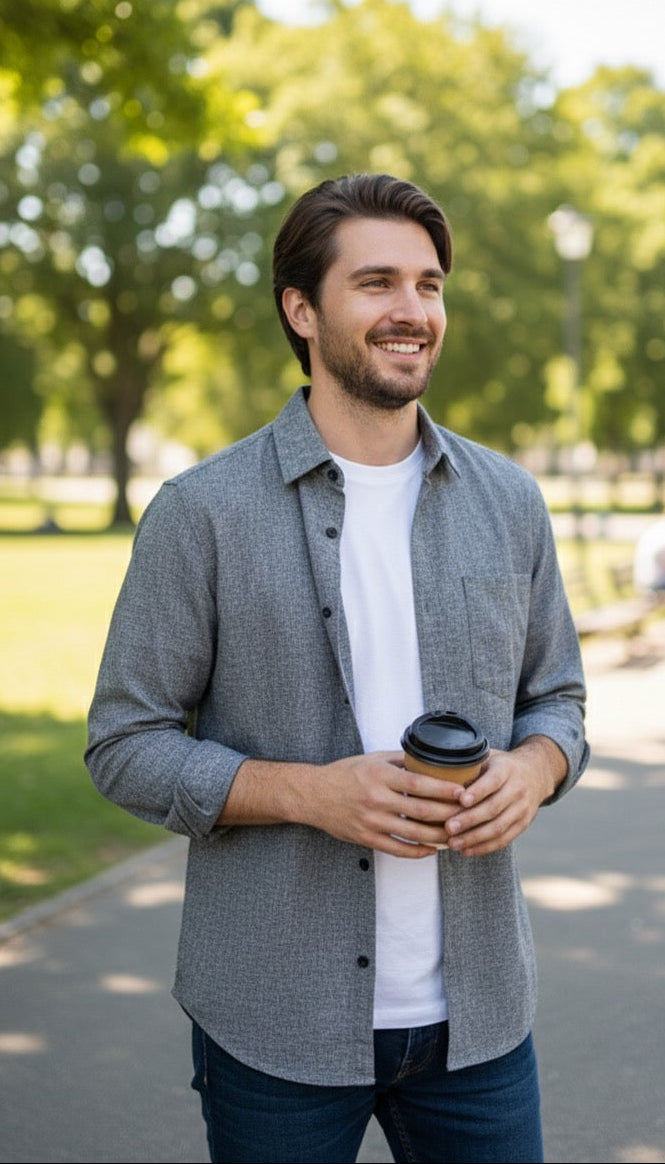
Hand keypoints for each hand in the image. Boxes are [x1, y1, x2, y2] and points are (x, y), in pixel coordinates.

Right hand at [303, 751, 466, 857]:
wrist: (313, 795)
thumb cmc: (344, 774)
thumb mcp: (372, 759)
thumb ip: (400, 760)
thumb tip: (428, 759)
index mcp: (380, 776)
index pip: (419, 783)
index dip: (444, 789)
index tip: (463, 792)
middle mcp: (377, 799)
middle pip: (421, 810)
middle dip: (448, 814)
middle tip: (468, 815)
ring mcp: (372, 821)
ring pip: (414, 833)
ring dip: (439, 836)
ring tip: (456, 834)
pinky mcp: (366, 838)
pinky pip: (398, 849)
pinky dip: (418, 851)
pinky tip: (431, 849)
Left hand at [443, 735, 566, 856]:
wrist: (535, 773)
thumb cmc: (500, 766)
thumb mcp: (488, 757)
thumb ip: (469, 765)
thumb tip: (437, 776)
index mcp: (506, 769)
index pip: (493, 781)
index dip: (477, 791)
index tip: (460, 800)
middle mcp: (518, 789)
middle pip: (494, 808)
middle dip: (470, 820)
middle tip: (449, 828)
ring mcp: (522, 808)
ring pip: (498, 827)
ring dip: (474, 838)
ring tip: (453, 843)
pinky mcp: (523, 824)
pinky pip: (504, 839)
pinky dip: (484, 847)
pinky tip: (467, 851)